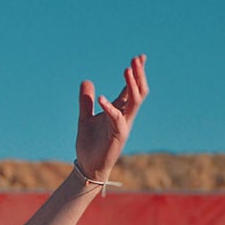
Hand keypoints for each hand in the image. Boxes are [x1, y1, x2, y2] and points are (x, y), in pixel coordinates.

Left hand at [75, 53, 147, 183]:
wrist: (87, 167)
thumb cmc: (89, 145)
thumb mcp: (84, 118)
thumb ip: (86, 101)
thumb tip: (86, 80)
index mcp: (118, 112)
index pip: (131, 89)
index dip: (136, 74)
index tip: (139, 57)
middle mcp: (124, 117)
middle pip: (138, 92)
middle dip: (138, 75)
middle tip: (137, 59)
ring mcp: (123, 126)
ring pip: (134, 102)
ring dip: (132, 85)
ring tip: (127, 69)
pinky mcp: (118, 136)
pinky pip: (117, 119)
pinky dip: (110, 108)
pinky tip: (102, 98)